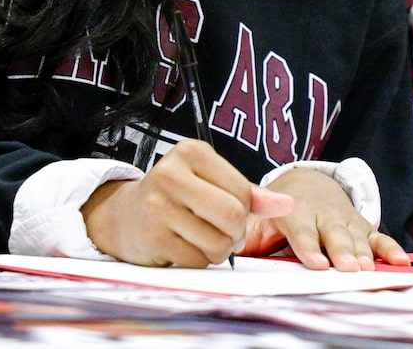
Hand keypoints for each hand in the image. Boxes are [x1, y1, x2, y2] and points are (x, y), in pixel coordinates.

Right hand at [80, 139, 293, 266]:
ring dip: (218, 250)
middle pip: (232, 216)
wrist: (124, 215)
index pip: (243, 191)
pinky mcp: (150, 236)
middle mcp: (171, 173)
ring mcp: (157, 205)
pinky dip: (198, 261)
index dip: (246, 210)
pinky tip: (185, 247)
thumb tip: (288, 206)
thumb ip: (251, 193)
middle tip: (225, 233)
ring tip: (204, 239)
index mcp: (191, 151)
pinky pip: (196, 260)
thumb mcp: (211, 182)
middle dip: (235, 233)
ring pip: (217, 243)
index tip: (231, 212)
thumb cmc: (177, 196)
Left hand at [240, 167, 409, 271]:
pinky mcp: (362, 227)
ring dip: (362, 253)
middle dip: (340, 250)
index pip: (300, 229)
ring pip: (355, 236)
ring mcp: (345, 220)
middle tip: (347, 267)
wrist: (306, 184)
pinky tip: (401, 262)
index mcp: (295, 211)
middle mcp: (323, 214)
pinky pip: (378, 238)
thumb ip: (249, 232)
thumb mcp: (261, 216)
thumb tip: (231, 246)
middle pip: (332, 233)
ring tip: (368, 270)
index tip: (316, 264)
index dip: (308, 246)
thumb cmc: (278, 210)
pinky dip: (390, 249)